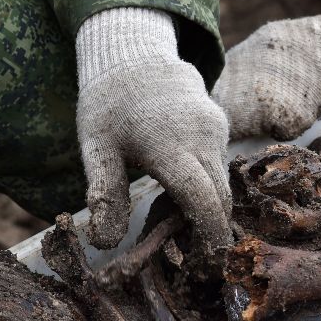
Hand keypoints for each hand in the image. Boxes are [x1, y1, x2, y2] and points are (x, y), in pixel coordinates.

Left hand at [75, 8, 230, 251]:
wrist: (136, 58)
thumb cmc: (109, 107)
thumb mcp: (97, 149)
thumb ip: (104, 195)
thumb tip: (105, 243)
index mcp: (169, 147)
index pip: (202, 200)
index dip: (209, 234)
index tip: (207, 262)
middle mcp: (202, 138)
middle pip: (220, 197)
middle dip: (214, 230)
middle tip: (197, 258)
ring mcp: (216, 130)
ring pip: (223, 183)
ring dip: (211, 207)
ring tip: (185, 226)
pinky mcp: (221, 126)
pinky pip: (221, 165)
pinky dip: (210, 185)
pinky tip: (186, 193)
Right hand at [212, 14, 320, 140]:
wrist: (214, 98)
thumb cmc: (240, 73)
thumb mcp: (271, 43)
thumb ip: (306, 49)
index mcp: (299, 30)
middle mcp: (310, 51)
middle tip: (307, 91)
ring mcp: (310, 83)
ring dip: (315, 102)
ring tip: (282, 100)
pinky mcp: (303, 112)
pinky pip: (312, 119)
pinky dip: (296, 121)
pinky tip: (273, 115)